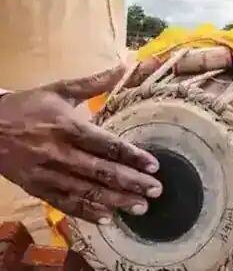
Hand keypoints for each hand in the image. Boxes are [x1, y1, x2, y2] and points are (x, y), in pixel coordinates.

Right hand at [0, 67, 161, 223]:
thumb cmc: (27, 106)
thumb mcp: (59, 89)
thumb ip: (94, 83)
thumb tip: (123, 66)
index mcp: (67, 127)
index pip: (106, 144)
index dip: (131, 156)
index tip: (154, 165)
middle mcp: (58, 153)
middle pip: (101, 171)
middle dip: (131, 182)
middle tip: (156, 190)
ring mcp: (46, 174)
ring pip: (85, 191)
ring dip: (115, 201)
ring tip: (140, 207)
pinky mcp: (36, 188)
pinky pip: (64, 203)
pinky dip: (86, 212)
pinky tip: (107, 217)